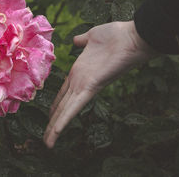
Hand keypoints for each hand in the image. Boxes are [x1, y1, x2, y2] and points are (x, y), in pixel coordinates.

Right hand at [43, 21, 155, 147]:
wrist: (132, 36)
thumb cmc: (115, 35)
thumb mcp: (92, 37)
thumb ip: (82, 40)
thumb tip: (75, 40)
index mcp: (79, 73)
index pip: (64, 93)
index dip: (56, 106)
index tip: (49, 116)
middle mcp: (80, 83)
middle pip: (63, 107)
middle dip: (53, 124)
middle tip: (46, 140)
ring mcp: (85, 86)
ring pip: (66, 111)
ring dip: (55, 128)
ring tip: (47, 143)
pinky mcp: (90, 88)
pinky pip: (74, 107)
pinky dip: (64, 120)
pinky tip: (56, 132)